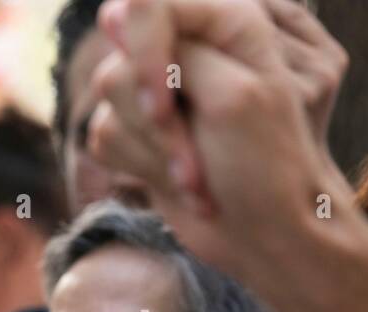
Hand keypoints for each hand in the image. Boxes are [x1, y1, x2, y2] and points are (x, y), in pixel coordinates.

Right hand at [87, 0, 346, 279]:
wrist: (263, 234)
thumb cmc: (264, 167)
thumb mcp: (234, 95)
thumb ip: (182, 49)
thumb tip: (118, 14)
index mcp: (227, 24)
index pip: (147, 11)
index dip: (145, 58)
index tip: (163, 109)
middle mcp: (189, 51)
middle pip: (120, 66)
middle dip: (154, 123)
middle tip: (192, 160)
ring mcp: (159, 93)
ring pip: (107, 107)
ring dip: (153, 154)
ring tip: (197, 179)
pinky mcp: (137, 133)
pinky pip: (103, 139)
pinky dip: (140, 170)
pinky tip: (182, 186)